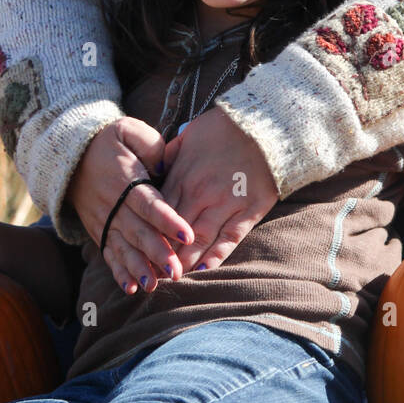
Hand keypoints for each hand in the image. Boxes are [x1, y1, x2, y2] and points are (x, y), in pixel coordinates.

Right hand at [65, 117, 195, 294]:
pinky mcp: (99, 231)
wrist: (71, 154)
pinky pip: (108, 254)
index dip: (168, 220)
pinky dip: (118, 272)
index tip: (187, 234)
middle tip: (177, 271)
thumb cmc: (109, 141)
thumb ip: (151, 145)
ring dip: (138, 268)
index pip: (148, 203)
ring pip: (123, 248)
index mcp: (125, 179)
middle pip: (137, 231)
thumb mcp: (128, 130)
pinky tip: (131, 289)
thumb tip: (166, 166)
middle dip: (157, 253)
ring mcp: (104, 220)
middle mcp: (113, 204)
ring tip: (154, 285)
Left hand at [160, 107, 278, 270]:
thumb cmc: (223, 128)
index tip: (138, 251)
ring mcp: (227, 203)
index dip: (148, 234)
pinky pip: (230, 237)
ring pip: (200, 239)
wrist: (264, 124)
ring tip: (174, 278)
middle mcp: (202, 193)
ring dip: (185, 260)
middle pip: (176, 231)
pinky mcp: (249, 210)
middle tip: (151, 275)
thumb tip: (152, 170)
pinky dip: (217, 255)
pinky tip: (204, 270)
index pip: (159, 213)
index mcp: (183, 176)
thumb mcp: (187, 136)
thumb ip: (167, 155)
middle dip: (163, 254)